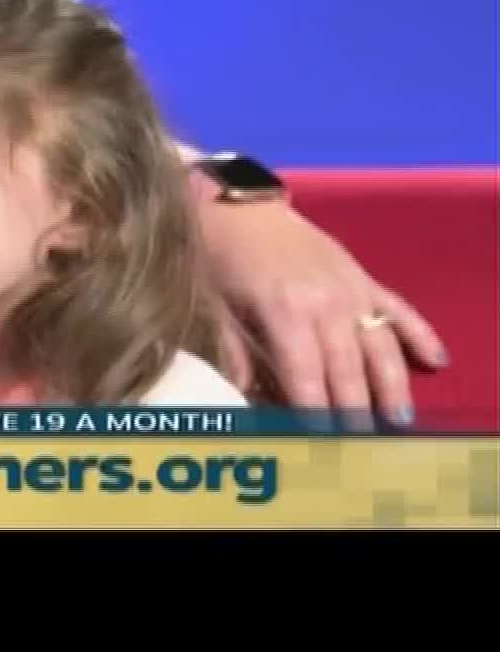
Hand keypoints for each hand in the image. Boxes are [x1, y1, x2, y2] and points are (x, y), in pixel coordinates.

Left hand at [196, 199, 449, 424]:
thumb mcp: (215, 309)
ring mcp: (351, 288)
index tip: (322, 443)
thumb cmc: (218, 258)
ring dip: (391, 385)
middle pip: (347, 368)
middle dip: (355, 410)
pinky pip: (398, 308)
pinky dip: (419, 334)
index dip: (314, 413)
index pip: (306, 376)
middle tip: (363, 446)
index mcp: (284, 312)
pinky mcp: (363, 276)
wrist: (236, 205)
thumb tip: (250, 402)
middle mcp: (326, 303)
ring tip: (399, 420)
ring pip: (380, 346)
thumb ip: (236, 356)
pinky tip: (436, 360)